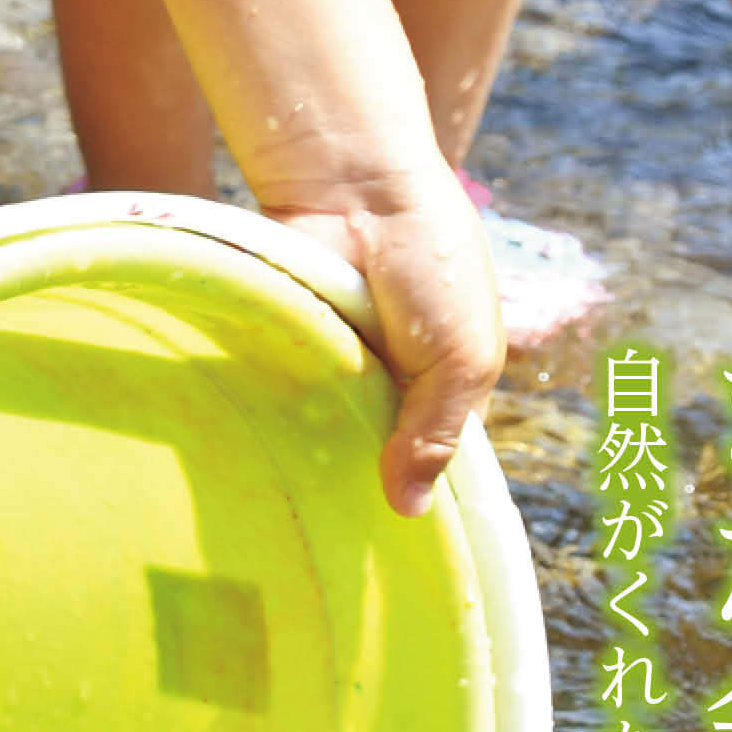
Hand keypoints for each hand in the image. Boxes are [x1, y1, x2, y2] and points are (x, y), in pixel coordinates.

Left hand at [272, 176, 500, 518]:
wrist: (358, 189)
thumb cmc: (432, 266)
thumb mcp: (462, 359)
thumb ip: (437, 436)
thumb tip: (411, 511)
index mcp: (446, 380)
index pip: (435, 454)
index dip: (421, 489)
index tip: (392, 542)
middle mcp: (392, 375)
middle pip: (379, 448)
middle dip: (365, 477)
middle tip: (339, 533)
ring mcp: (339, 360)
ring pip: (328, 428)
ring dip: (320, 447)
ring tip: (301, 500)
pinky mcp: (293, 344)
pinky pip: (285, 396)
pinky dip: (283, 415)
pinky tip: (269, 452)